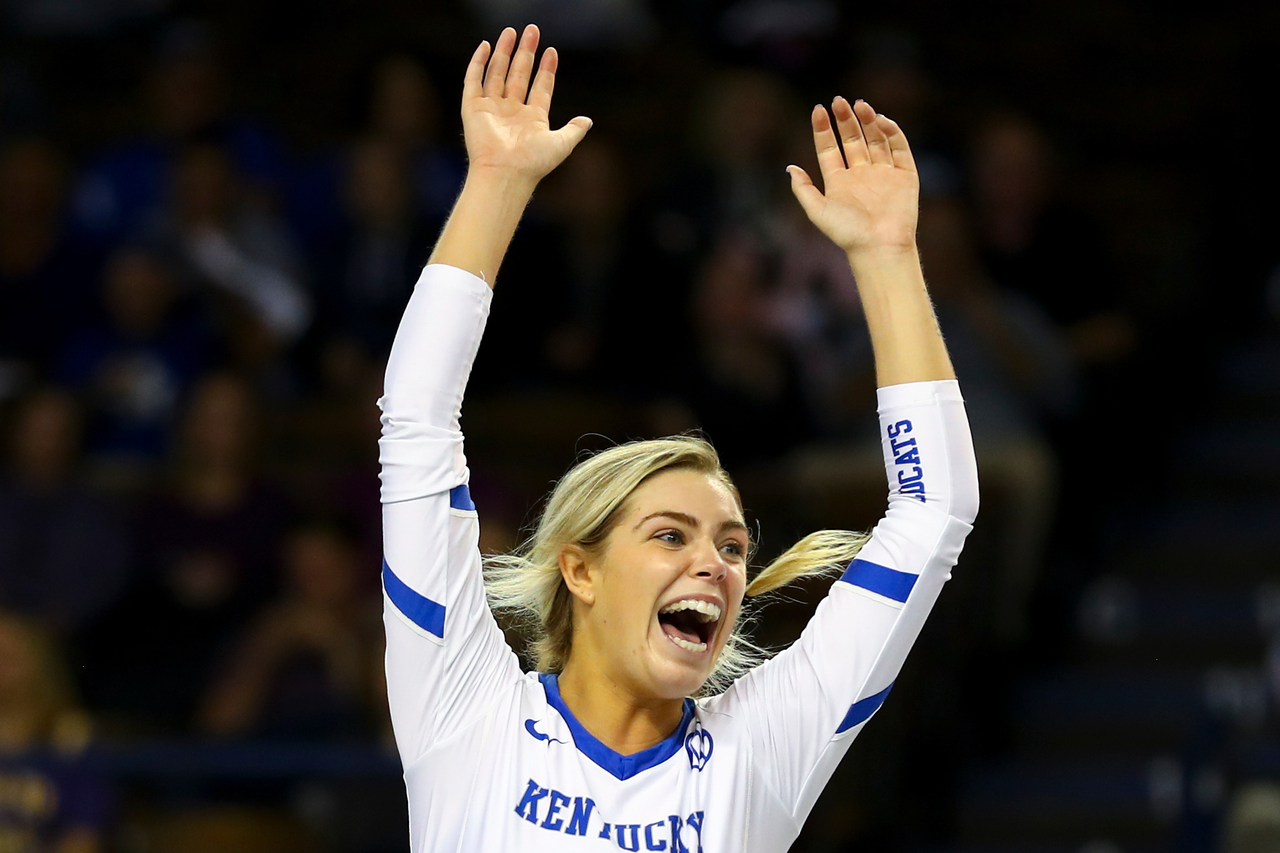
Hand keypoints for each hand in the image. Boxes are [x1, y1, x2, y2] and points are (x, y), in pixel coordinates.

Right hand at [462, 25, 591, 183]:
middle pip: (519, 74)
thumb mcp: (562, 144)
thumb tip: (588, 120)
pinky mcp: (473, 108)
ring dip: (504, 52)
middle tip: (532, 30)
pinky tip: (485, 46)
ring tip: (511, 31)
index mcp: (532, 119)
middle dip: (526, 53)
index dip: (546, 69)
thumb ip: (574, 130)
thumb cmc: (534, 163)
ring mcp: (492, 109)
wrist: (506, 173)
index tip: (552, 51)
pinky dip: (478, 63)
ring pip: (497, 73)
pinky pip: (474, 80)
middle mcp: (512, 111)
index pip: (540, 87)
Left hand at [787, 98, 918, 255]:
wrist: (879, 246)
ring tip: (859, 105)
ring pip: (875, 140)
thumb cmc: (847, 233)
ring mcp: (884, 174)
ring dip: (867, 121)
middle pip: (852, 139)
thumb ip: (803, 189)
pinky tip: (880, 120)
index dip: (824, 129)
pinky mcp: (905, 175)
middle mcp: (861, 175)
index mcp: (839, 182)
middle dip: (845, 120)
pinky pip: (899, 148)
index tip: (819, 110)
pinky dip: (891, 132)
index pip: (829, 149)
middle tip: (839, 101)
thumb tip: (789, 168)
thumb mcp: (817, 211)